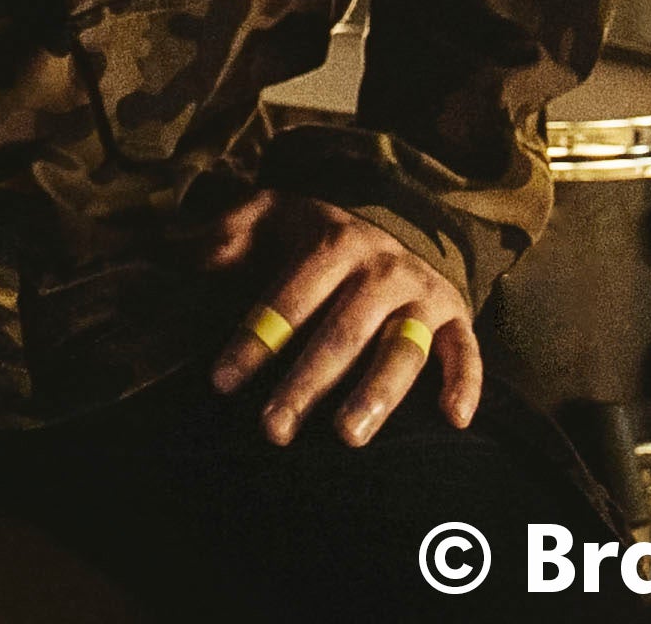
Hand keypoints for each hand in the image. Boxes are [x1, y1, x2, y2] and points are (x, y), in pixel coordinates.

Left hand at [203, 190, 479, 445]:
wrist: (399, 214)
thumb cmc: (319, 231)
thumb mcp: (272, 213)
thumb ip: (230, 232)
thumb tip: (185, 256)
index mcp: (334, 244)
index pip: (289, 299)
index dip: (256, 339)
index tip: (222, 383)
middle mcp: (382, 270)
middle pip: (342, 334)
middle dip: (306, 383)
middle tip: (274, 429)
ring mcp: (423, 295)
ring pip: (402, 349)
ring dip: (376, 393)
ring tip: (347, 436)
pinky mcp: (455, 316)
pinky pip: (466, 351)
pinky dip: (464, 383)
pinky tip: (453, 419)